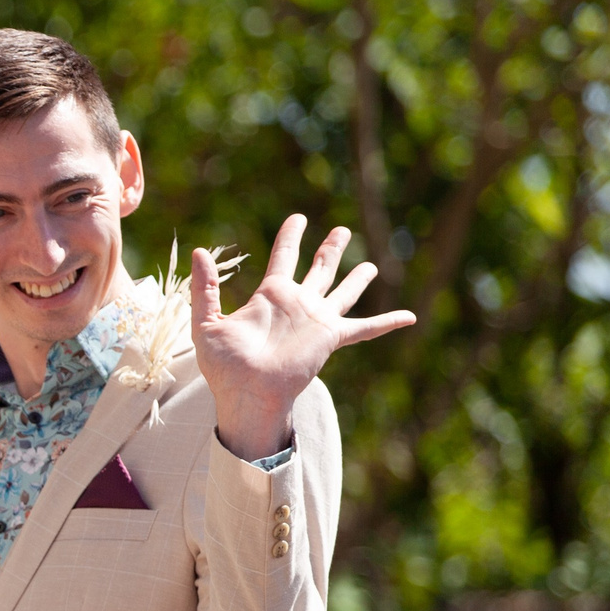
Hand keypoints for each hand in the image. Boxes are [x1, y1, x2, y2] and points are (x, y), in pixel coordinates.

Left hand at [192, 215, 414, 458]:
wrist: (245, 392)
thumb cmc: (223, 365)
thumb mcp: (205, 321)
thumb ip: (205, 286)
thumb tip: (200, 250)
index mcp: (270, 296)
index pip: (284, 257)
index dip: (291, 236)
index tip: (298, 218)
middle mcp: (297, 304)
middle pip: (319, 269)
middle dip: (331, 249)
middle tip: (343, 230)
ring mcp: (316, 320)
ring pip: (342, 291)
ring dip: (357, 278)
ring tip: (372, 265)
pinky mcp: (331, 337)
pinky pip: (365, 327)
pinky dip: (388, 322)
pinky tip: (409, 317)